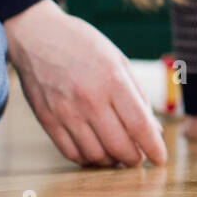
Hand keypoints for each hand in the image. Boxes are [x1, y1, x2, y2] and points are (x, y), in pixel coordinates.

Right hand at [4, 0, 166, 167]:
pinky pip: (70, 152)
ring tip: (117, 155)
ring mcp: (65, 111)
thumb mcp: (118, 60)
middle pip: (119, 146)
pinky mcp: (46, 120)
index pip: (140, 125)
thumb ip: (138, 95)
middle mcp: (89, 99)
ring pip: (94, 155)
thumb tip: (153, 129)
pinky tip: (95, 152)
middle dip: (133, 159)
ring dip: (111, 161)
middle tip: (138, 158)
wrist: (36, 34)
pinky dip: (87, 159)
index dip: (153, 148)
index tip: (161, 160)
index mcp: (113, 80)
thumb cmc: (84, 45)